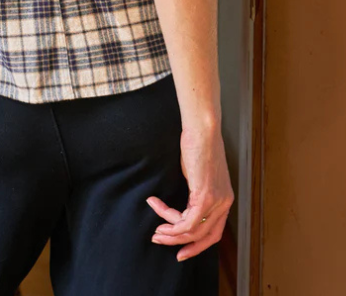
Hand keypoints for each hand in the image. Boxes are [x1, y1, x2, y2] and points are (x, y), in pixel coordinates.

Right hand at [146, 124, 233, 261]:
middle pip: (203, 237)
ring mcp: (216, 202)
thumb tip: (184, 204)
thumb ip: (197, 191)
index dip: (196, 246)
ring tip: (155, 227)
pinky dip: (168, 217)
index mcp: (225, 200)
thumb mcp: (199, 174)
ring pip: (192, 231)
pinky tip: (155, 205)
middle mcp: (223, 205)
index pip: (213, 234)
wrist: (202, 129)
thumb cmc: (199, 144)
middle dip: (180, 243)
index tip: (180, 250)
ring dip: (170, 231)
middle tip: (160, 239)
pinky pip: (185, 220)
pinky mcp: (204, 196)